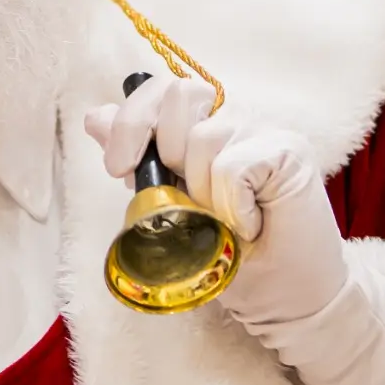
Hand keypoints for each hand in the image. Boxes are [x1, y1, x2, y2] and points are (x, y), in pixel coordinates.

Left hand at [84, 74, 348, 325]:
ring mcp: (263, 130)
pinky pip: (234, 166)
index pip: (159, 89)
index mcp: (201, 126)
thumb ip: (139, 161)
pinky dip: (232, 206)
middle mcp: (232, 118)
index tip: (119, 168)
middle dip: (166, 153)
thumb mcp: (167, 207)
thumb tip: (95, 118)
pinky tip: (249, 225)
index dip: (131, 121)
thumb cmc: (228, 255)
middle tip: (187, 200)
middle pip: (179, 94)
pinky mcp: (289, 149)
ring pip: (205, 138)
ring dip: (204, 195)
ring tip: (226, 222)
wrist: (281, 294)